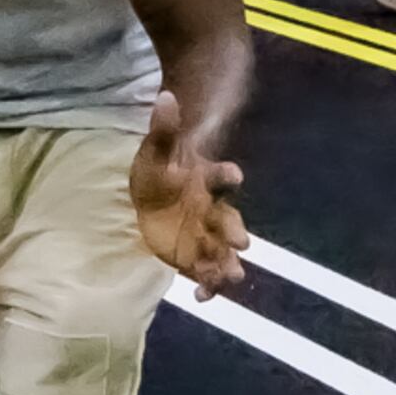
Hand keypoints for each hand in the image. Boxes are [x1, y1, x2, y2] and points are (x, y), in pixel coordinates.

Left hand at [129, 90, 248, 294]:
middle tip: (240, 243)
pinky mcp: (198, 256)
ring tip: (231, 277)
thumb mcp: (155, 150)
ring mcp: (209, 236)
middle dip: (234, 232)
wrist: (156, 197)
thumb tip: (166, 97)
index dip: (227, 174)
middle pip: (229, 222)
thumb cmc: (160, 169)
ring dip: (228, 264)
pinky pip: (209, 273)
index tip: (234, 173)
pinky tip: (202, 298)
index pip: (221, 176)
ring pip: (224, 252)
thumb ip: (164, 128)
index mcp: (207, 182)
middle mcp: (215, 210)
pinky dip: (209, 286)